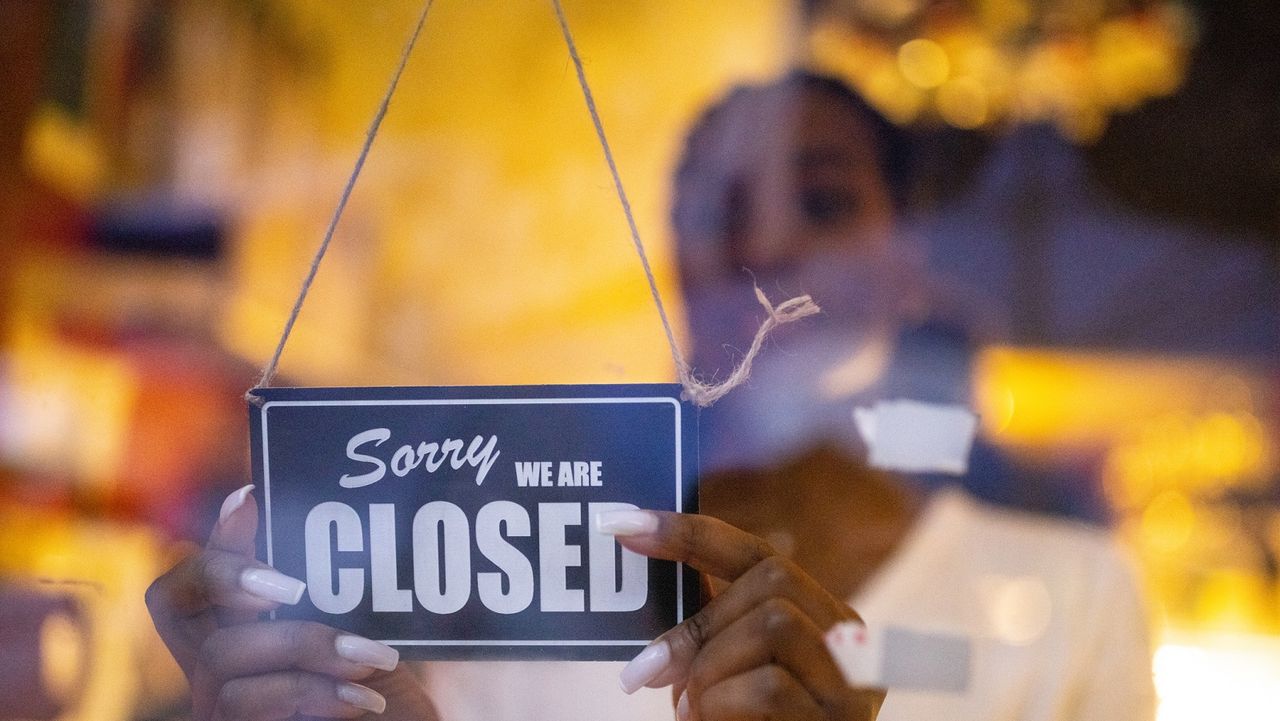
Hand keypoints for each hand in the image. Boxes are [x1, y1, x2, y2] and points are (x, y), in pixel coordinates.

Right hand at [146, 485, 438, 720]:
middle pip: (175, 605)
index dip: (209, 539)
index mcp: (242, 644)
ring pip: (219, 656)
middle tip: (298, 586)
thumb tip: (294, 506)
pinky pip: (242, 703)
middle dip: (232, 579)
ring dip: (304, 647)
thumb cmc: (388, 698)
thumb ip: (330, 589)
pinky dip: (311, 693)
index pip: (186, 587)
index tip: (252, 499)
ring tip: (375, 661)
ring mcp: (218, 712)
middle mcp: (214, 677)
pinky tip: (366, 700)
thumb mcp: (364, 635)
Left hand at [597, 510, 883, 720]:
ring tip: (690, 710)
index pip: (757, 553)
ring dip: (710, 666)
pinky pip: (770, 686)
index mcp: (819, 616)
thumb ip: (706, 624)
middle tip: (648, 671)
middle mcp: (850, 641)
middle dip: (701, 623)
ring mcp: (853, 681)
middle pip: (773, 580)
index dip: (688, 533)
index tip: (619, 524)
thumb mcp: (721, 669)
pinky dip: (721, 703)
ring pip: (774, 623)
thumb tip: (639, 550)